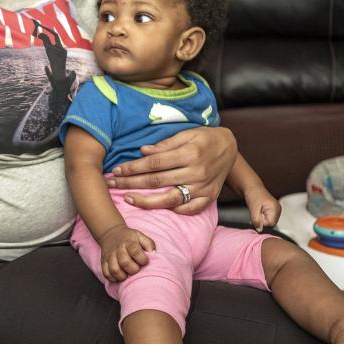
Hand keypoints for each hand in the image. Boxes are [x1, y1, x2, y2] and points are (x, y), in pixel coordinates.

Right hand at [99, 225, 155, 282]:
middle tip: (136, 269)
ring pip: (114, 270)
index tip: (145, 261)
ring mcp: (109, 256)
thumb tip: (154, 254)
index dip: (142, 259)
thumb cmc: (129, 238)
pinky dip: (113, 278)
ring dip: (122, 276)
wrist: (111, 233)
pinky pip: (106, 274)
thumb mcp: (140, 236)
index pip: (135, 251)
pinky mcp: (103, 262)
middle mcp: (118, 249)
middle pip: (124, 262)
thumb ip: (149, 244)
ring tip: (127, 274)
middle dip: (133, 269)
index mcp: (128, 242)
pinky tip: (119, 276)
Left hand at [108, 127, 236, 214]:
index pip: (155, 163)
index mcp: (189, 153)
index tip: (118, 170)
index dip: (134, 167)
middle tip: (113, 185)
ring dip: (147, 201)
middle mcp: (196, 172)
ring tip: (128, 200)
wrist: (230, 147)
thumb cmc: (205, 138)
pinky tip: (160, 208)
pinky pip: (190, 209)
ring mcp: (203, 187)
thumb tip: (143, 151)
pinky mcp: (210, 197)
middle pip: (157, 181)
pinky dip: (175, 210)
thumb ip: (165, 144)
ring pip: (170, 199)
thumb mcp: (187, 133)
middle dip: (131, 183)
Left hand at [245, 187, 280, 229]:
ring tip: (258, 210)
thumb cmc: (253, 195)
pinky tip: (259, 211)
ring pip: (268, 222)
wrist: (252, 188)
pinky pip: (268, 219)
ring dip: (261, 219)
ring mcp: (276, 210)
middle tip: (256, 212)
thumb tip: (259, 230)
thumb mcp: (253, 208)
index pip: (270, 224)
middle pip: (270, 224)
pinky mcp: (273, 211)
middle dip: (262, 220)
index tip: (256, 214)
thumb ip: (256, 220)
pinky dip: (262, 217)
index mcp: (275, 208)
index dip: (261, 221)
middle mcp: (278, 210)